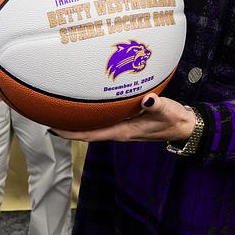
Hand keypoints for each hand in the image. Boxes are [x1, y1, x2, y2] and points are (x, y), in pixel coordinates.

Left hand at [52, 95, 195, 142]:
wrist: (185, 126)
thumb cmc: (175, 120)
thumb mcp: (166, 111)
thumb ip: (156, 105)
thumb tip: (147, 99)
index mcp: (123, 132)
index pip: (90, 134)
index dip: (70, 133)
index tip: (52, 128)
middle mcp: (119, 131)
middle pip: (87, 131)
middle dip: (68, 125)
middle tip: (49, 114)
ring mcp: (123, 127)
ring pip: (95, 125)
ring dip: (80, 120)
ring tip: (63, 108)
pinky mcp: (128, 121)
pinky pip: (105, 118)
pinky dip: (94, 113)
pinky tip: (90, 103)